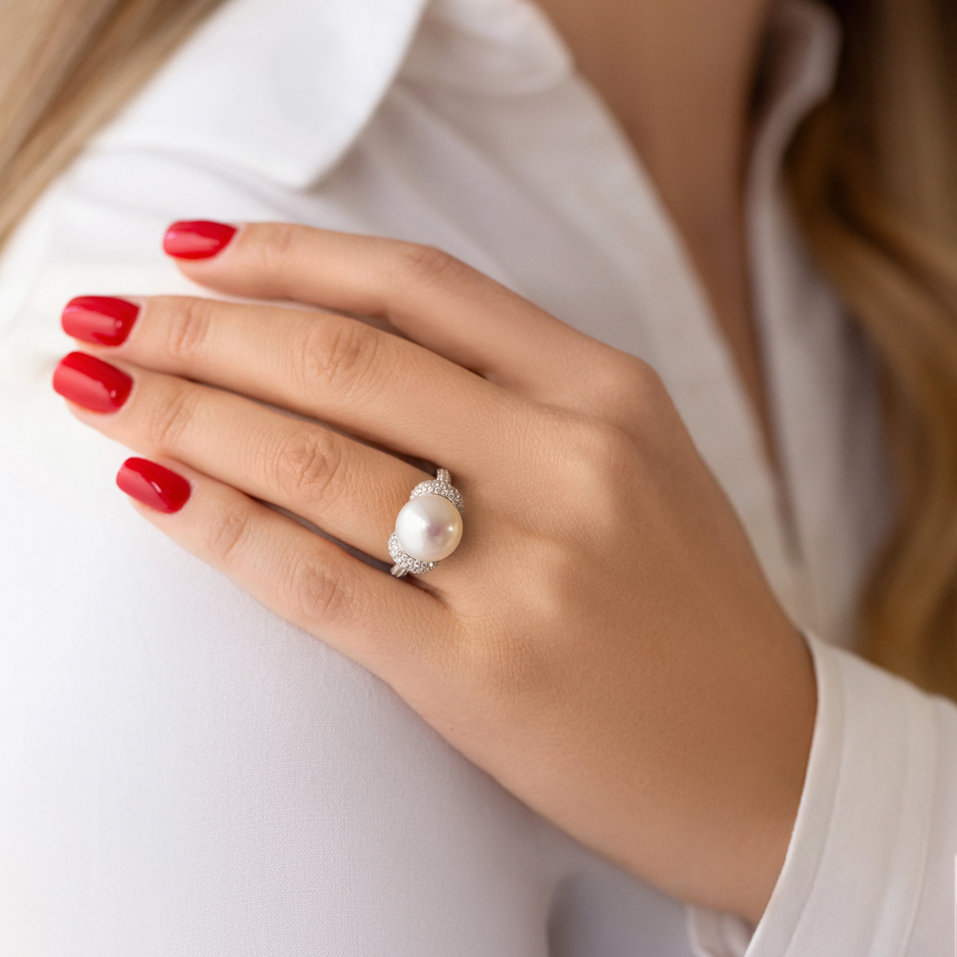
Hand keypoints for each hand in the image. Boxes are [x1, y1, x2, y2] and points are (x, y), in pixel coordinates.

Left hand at [54, 220, 815, 923]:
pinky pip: (317, 578)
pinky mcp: (481, 675)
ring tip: (100, 388)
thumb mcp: (634, 460)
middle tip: (107, 316)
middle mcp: (569, 461)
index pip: (420, 285)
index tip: (194, 246)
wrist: (764, 757)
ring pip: (313, 459)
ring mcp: (527, 569)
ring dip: (184, 414)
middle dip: (201, 329)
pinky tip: (152, 487)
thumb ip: (517, 396)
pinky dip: (219, 526)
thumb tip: (359, 347)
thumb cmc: (688, 606)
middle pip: (343, 360)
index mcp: (607, 393)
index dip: (289, 255)